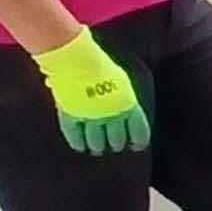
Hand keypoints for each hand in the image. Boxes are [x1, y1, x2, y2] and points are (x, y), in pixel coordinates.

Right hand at [31, 28, 149, 155]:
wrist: (77, 61)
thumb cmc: (100, 67)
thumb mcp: (121, 83)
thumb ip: (124, 100)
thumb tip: (127, 114)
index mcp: (128, 106)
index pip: (139, 132)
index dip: (138, 142)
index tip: (136, 146)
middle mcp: (112, 116)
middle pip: (117, 140)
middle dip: (117, 144)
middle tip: (114, 146)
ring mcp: (91, 119)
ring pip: (97, 143)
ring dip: (98, 147)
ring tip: (97, 149)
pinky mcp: (72, 118)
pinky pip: (75, 138)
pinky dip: (78, 144)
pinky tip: (80, 146)